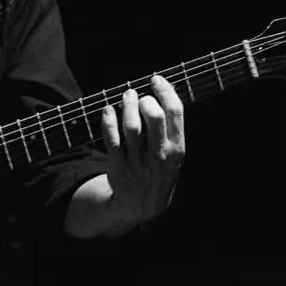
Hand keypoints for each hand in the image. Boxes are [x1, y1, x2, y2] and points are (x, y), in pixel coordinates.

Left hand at [98, 75, 185, 229]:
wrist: (142, 206)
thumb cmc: (159, 172)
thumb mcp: (175, 156)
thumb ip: (172, 129)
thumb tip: (163, 92)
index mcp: (177, 149)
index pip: (175, 113)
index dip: (165, 91)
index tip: (156, 79)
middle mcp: (159, 155)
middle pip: (155, 117)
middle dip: (146, 99)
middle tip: (140, 95)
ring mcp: (138, 161)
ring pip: (131, 126)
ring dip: (127, 105)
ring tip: (126, 95)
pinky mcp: (118, 166)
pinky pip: (111, 139)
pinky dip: (108, 121)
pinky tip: (108, 110)